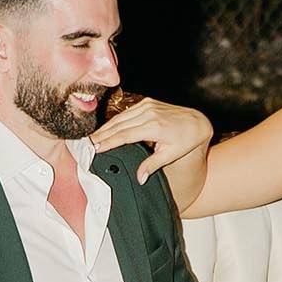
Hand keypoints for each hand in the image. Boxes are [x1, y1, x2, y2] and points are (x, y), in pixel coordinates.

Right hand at [90, 96, 211, 183]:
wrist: (196, 122)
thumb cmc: (185, 141)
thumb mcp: (171, 155)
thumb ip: (152, 165)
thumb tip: (139, 178)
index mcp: (154, 127)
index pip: (125, 136)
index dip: (108, 142)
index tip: (95, 148)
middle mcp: (149, 113)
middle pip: (118, 126)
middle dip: (101, 135)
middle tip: (85, 144)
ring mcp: (147, 106)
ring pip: (120, 118)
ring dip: (105, 127)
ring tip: (92, 138)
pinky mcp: (147, 102)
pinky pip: (127, 112)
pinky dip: (115, 120)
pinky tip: (106, 128)